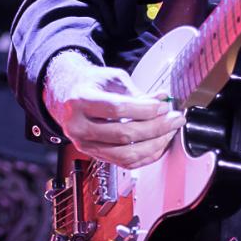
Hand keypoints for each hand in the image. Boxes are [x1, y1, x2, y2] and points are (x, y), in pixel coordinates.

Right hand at [42, 50, 184, 168]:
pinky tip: (159, 144)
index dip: (145, 109)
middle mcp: (78, 126)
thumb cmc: (89, 84)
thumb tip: (161, 100)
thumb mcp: (111, 77)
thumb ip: (135, 91)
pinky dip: (145, 156)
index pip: (117, 109)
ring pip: (125, 154)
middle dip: (156, 127)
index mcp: (81, 100)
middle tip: (174, 118)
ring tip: (170, 132)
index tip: (164, 105)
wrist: (66, 95)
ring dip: (154, 144)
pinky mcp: (93, 155)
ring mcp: (84, 144)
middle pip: (123, 134)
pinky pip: (123, 163)